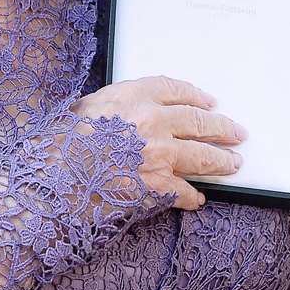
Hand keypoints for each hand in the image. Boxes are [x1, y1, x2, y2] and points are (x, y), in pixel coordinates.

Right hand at [71, 75, 246, 209]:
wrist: (54, 175)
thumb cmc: (63, 141)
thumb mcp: (87, 107)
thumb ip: (114, 104)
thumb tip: (128, 110)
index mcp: (134, 96)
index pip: (175, 90)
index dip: (196, 96)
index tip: (209, 101)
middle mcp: (153, 121)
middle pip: (199, 121)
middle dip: (222, 128)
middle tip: (236, 133)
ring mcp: (158, 154)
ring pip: (202, 156)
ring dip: (221, 161)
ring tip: (233, 163)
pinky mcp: (157, 186)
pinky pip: (184, 191)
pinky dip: (193, 196)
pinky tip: (198, 199)